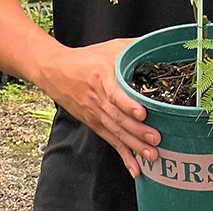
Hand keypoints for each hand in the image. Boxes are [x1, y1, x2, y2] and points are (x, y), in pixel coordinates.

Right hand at [37, 37, 159, 177]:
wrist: (55, 71)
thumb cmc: (86, 58)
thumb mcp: (110, 47)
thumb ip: (133, 47)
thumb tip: (158, 44)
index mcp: (101, 77)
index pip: (115, 93)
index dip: (128, 105)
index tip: (142, 113)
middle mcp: (98, 99)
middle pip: (118, 118)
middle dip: (138, 131)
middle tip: (156, 140)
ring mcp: (95, 114)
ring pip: (116, 132)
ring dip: (134, 146)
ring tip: (151, 156)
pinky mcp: (94, 124)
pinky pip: (110, 141)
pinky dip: (123, 154)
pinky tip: (135, 167)